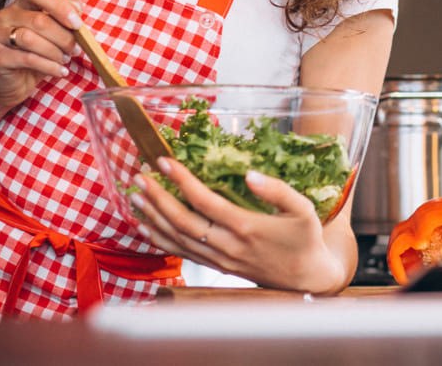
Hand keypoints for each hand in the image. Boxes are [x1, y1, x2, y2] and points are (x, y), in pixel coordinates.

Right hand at [0, 0, 82, 110]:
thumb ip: (65, 16)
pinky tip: (60, 71)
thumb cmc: (38, 54)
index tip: (77, 24)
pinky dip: (49, 66)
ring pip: (30, 39)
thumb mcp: (55, 33)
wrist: (14, 82)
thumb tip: (76, 6)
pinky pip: (27, 58)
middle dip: (63, 37)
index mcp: (21, 3)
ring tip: (65, 60)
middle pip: (39, 19)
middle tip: (75, 49)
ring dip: (55, 51)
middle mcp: (6, 15)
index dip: (60, 6)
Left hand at [128, 158, 346, 293]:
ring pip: (177, 240)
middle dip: (157, 197)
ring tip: (134, 196)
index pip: (204, 201)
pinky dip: (160, 240)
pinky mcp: (217, 266)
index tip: (163, 162)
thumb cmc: (305, 239)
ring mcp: (219, 259)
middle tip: (139, 176)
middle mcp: (227, 246)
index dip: (182, 181)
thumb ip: (277, 190)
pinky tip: (146, 226)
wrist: (306, 279)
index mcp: (246, 227)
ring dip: (153, 217)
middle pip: (182, 221)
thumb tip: (249, 174)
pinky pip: (182, 254)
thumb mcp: (303, 209)